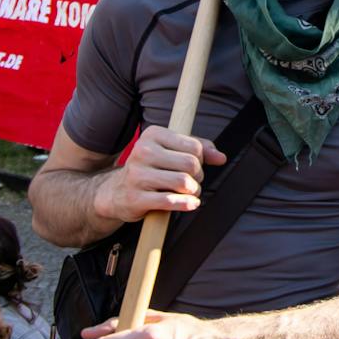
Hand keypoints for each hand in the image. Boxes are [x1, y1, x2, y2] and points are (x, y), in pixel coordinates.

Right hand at [96, 125, 228, 222]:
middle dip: (198, 176)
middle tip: (192, 181)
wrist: (117, 192)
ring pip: (183, 182)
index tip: (194, 166)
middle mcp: (142, 151)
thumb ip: (199, 149)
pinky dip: (186, 204)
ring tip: (189, 192)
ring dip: (193, 191)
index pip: (194, 146)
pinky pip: (171, 201)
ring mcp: (137, 175)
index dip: (201, 159)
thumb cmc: (151, 168)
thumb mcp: (171, 151)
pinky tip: (190, 203)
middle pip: (191, 164)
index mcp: (152, 134)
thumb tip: (221, 157)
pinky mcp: (136, 198)